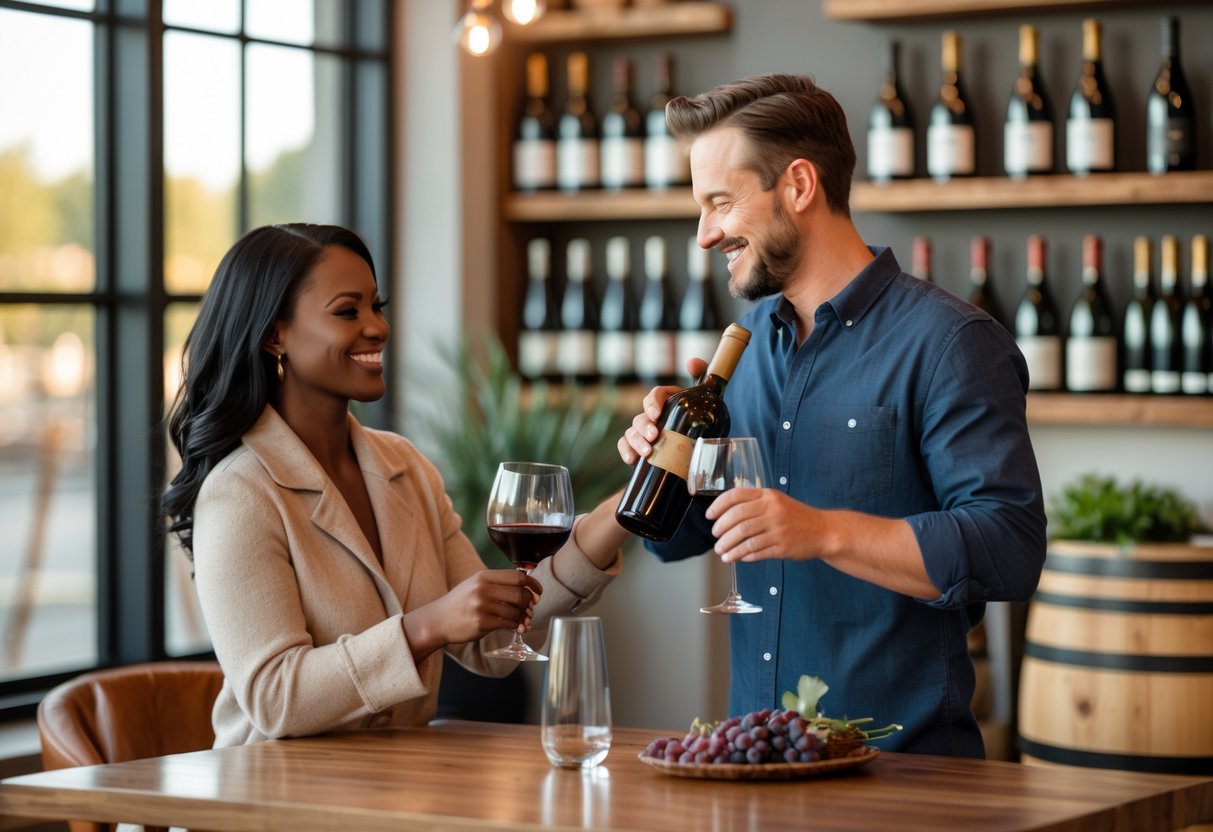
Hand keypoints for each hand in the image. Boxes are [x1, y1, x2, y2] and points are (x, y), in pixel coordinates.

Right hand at [427, 569, 542, 644]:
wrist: (438, 620)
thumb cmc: (461, 602)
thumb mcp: (476, 584)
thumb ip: (499, 584)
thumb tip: (528, 589)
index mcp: (484, 576)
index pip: (517, 577)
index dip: (533, 584)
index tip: (538, 592)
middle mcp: (483, 589)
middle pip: (519, 594)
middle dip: (529, 603)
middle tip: (530, 610)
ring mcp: (481, 606)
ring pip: (515, 611)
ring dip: (523, 617)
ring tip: (523, 621)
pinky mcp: (481, 623)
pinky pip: (508, 624)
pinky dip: (515, 626)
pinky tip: (514, 627)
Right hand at [617, 357, 706, 463]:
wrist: (701, 452)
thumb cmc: (703, 425)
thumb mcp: (707, 403)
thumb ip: (704, 379)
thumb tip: (691, 363)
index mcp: (669, 402)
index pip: (655, 395)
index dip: (653, 402)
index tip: (656, 414)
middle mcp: (654, 416)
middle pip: (641, 416)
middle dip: (644, 426)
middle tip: (654, 436)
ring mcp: (645, 432)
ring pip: (632, 432)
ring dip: (636, 441)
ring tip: (647, 453)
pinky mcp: (639, 448)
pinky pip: (625, 445)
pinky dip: (625, 451)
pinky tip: (631, 460)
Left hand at [706, 487, 820, 563]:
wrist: (824, 531)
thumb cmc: (796, 517)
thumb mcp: (777, 501)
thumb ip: (754, 504)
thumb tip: (725, 515)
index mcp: (768, 496)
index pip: (736, 496)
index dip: (718, 506)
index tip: (710, 516)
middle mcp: (772, 510)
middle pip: (737, 518)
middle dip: (721, 529)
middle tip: (715, 537)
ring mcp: (778, 528)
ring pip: (744, 537)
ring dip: (729, 546)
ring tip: (722, 552)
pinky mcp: (783, 546)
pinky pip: (756, 551)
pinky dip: (743, 555)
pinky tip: (736, 558)